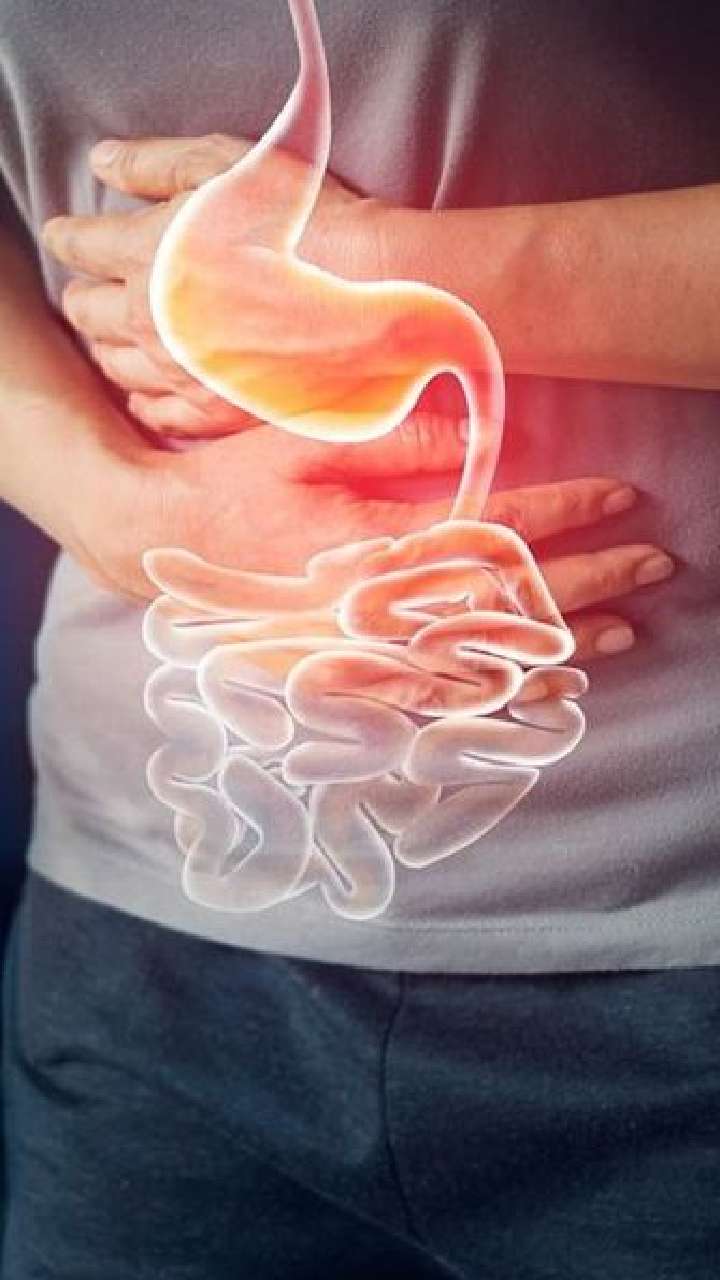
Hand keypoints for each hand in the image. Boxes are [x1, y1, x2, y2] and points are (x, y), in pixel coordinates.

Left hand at [41, 133, 385, 439]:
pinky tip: (148, 388)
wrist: (371, 296)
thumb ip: (157, 163)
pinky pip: (156, 415)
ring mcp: (180, 373)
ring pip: (114, 365)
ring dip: (108, 345)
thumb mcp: (230, 166)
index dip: (69, 236)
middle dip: (83, 294)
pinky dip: (143, 399)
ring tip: (117, 335)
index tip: (67, 235)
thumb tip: (103, 163)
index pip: (80, 245)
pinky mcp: (213, 414)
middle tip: (91, 288)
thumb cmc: (308, 222)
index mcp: (144, 252)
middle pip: (87, 311)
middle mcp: (149, 320)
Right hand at [71, 407, 670, 661]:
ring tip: (629, 629)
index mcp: (371, 539)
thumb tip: (486, 437)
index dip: (563, 508)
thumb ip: (397, 442)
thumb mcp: (305, 441)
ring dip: (559, 642)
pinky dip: (501, 690)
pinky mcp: (348, 672)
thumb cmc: (233, 483)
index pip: (491, 524)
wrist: (154, 544)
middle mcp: (375, 606)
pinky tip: (547, 688)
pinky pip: (439, 693)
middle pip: (504, 598)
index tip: (623, 494)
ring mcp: (364, 648)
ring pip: (481, 654)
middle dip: (588, 579)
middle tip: (655, 564)